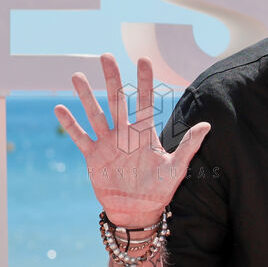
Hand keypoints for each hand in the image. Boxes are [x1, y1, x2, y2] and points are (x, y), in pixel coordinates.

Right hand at [55, 53, 210, 227]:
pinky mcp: (93, 156)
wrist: (138, 210)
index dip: (144, 81)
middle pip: (117, 100)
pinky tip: (60, 108)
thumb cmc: (160, 189)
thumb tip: (207, 125)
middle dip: (112, 79)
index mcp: (144, 134)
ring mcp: (108, 143)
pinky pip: (80, 137)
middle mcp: (124, 134)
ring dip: (86, 96)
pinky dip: (70, 124)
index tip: (143, 60)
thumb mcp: (176, 168)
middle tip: (106, 56)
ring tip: (77, 76)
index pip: (144, 101)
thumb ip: (189, 146)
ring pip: (96, 114)